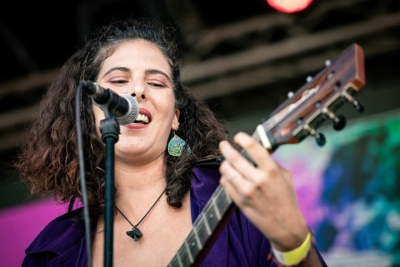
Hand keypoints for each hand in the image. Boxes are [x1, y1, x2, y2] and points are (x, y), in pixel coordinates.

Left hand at [219, 132, 308, 250]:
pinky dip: (225, 179)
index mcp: (271, 171)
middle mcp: (258, 179)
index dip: (242, 138)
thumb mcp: (285, 177)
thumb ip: (271, 163)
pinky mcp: (239, 201)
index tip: (238, 136)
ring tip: (227, 162)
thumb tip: (257, 152)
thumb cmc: (286, 200)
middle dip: (226, 148)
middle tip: (224, 145)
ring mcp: (247, 191)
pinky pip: (225, 184)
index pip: (253, 147)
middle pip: (234, 157)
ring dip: (225, 164)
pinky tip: (230, 178)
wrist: (285, 226)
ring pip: (226, 170)